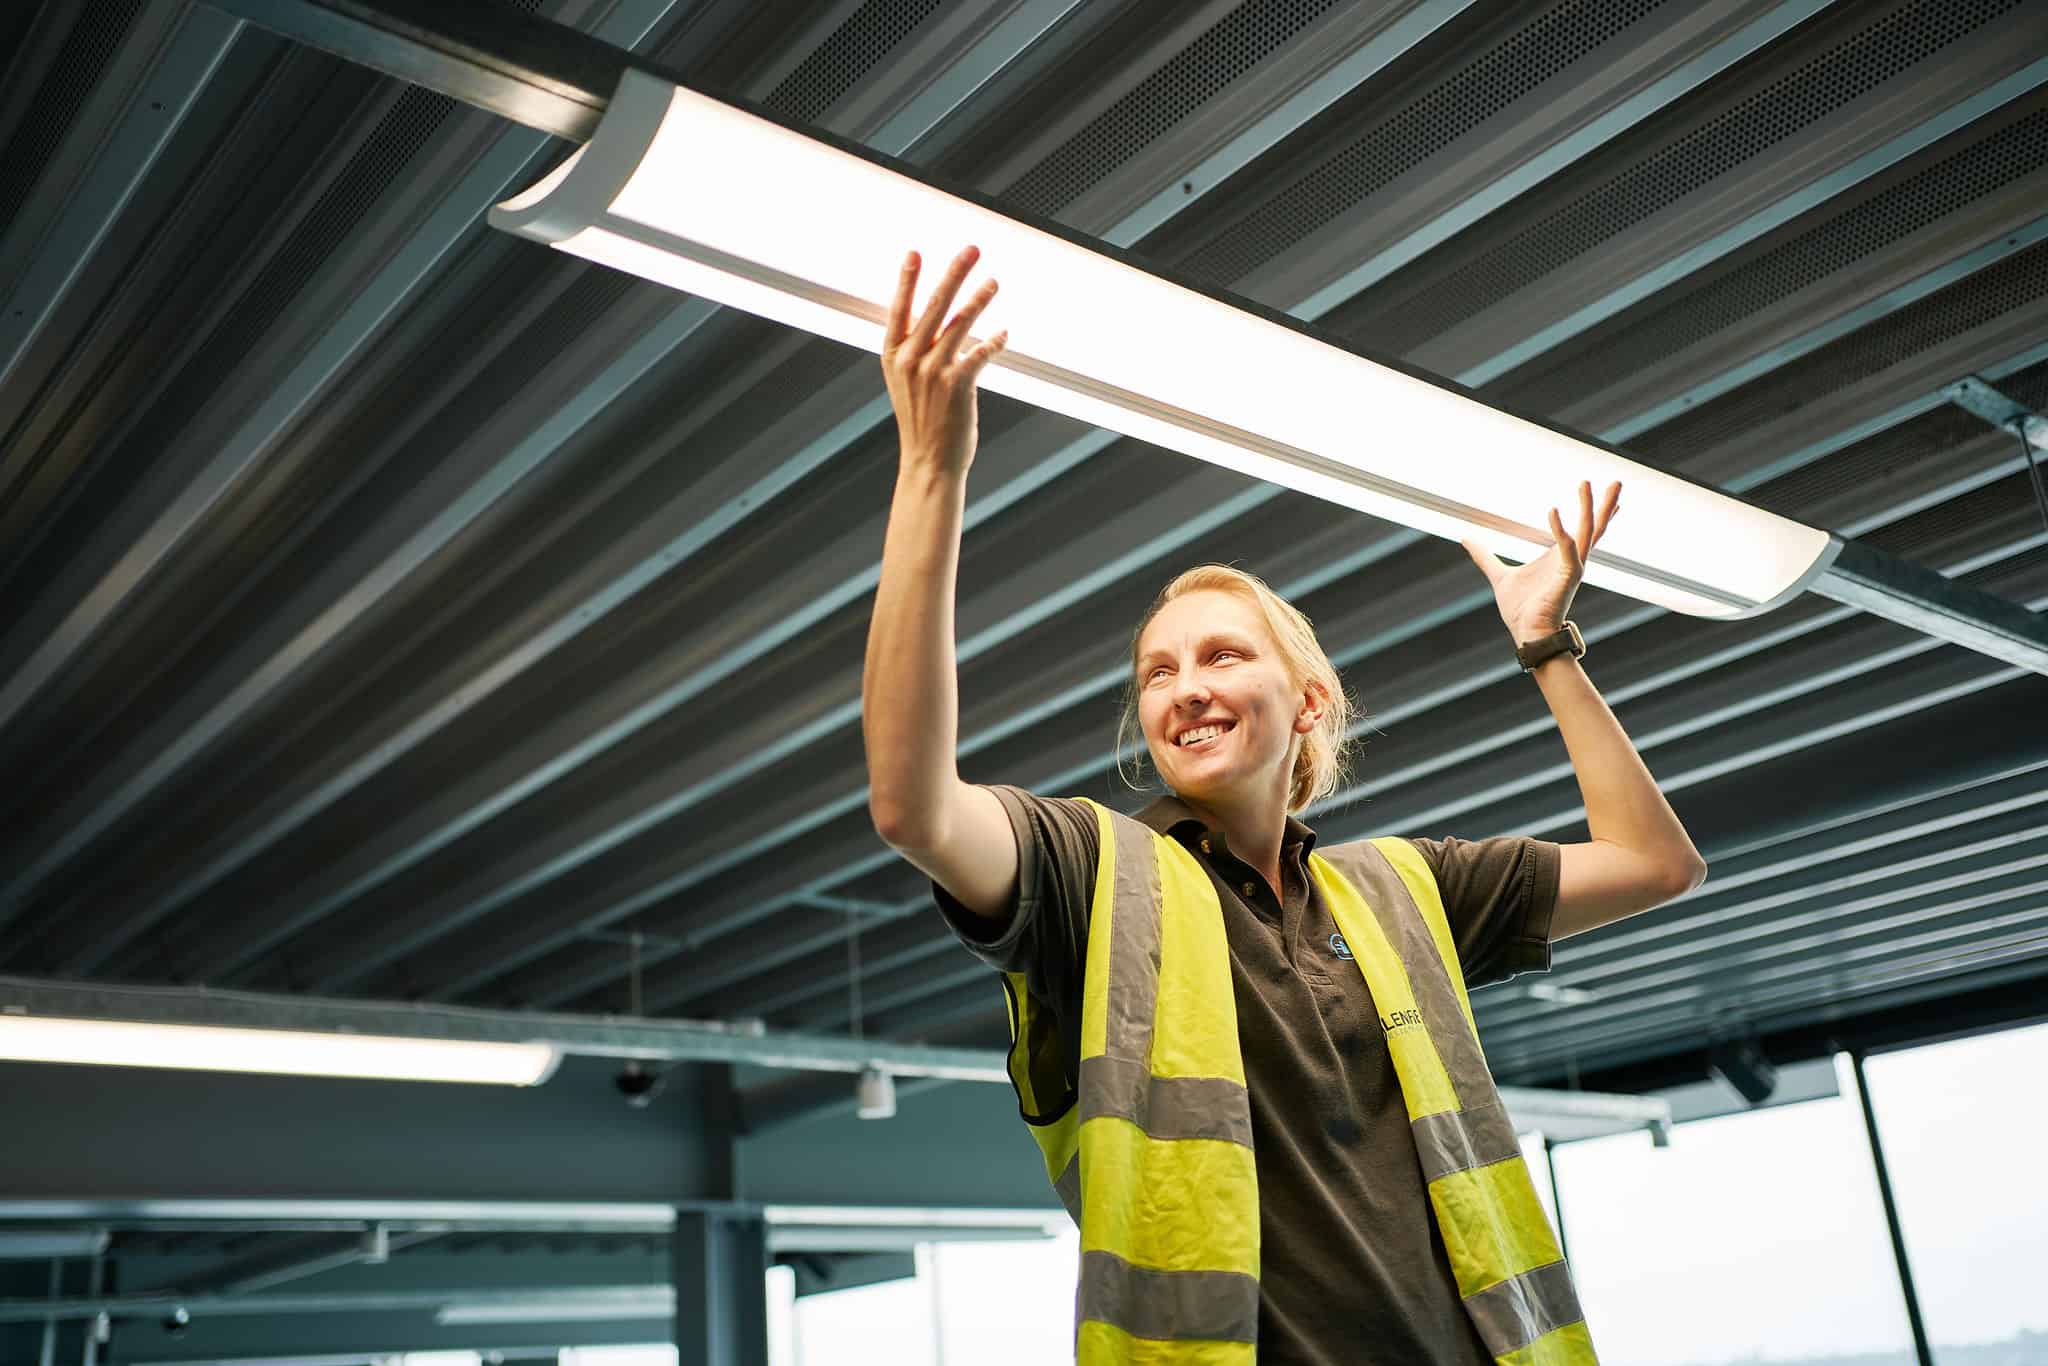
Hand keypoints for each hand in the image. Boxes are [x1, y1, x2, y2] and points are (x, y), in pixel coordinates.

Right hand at [880, 245, 1007, 479]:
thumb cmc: (921, 422)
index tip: (914, 253)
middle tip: (972, 250)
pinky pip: (980, 353)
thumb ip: (919, 349)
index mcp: (893, 355)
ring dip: (980, 299)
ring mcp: (932, 372)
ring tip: (994, 282)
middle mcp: (910, 360)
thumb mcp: (908, 382)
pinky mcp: (957, 385)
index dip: (907, 280)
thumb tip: (944, 316)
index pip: (899, 308)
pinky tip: (1004, 332)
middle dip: (955, 273)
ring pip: (961, 324)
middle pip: (935, 305)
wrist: (928, 462)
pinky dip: (994, 341)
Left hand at [1461, 480, 1620, 639]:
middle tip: (1616, 482)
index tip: (1606, 495)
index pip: (1584, 530)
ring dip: (1590, 507)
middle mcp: (1571, 559)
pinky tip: (1553, 510)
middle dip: (1604, 504)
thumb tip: (1465, 539)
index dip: (1595, 512)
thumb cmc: (1520, 610)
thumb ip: (1484, 556)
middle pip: (1594, 527)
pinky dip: (1560, 530)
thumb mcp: (1499, 575)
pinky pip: (1567, 548)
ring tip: (1588, 484)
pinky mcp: (1568, 576)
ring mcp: (1572, 567)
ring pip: (1587, 531)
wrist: (1526, 633)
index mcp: (1560, 557)